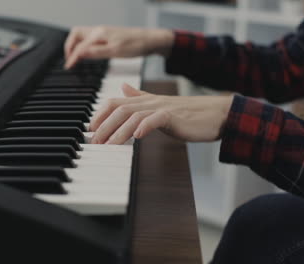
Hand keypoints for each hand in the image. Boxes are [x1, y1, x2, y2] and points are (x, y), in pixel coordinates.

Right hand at [64, 26, 173, 68]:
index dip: (72, 58)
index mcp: (99, 34)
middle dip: (69, 47)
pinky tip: (88, 54)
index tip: (69, 68)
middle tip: (70, 61)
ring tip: (76, 58)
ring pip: (82, 36)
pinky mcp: (108, 36)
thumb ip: (95, 52)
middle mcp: (99, 31)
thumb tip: (79, 54)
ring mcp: (103, 32)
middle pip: (76, 35)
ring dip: (76, 46)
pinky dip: (84, 46)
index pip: (79, 46)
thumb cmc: (136, 45)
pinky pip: (90, 39)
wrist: (151, 40)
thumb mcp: (114, 51)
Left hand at [90, 84, 233, 143]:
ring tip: (109, 145)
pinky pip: (156, 119)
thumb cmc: (186, 113)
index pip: (115, 102)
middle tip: (94, 142)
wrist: (214, 114)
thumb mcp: (157, 104)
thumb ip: (139, 97)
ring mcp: (161, 108)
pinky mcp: (174, 117)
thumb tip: (122, 88)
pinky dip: (145, 127)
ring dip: (118, 131)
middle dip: (104, 126)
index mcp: (144, 100)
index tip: (89, 129)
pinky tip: (137, 136)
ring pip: (133, 115)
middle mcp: (149, 102)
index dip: (99, 114)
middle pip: (120, 109)